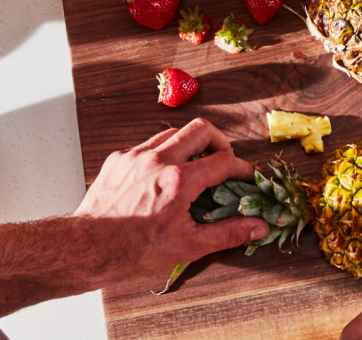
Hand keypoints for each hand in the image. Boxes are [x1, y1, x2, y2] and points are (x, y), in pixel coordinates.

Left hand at [75, 118, 269, 279]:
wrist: (84, 249)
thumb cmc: (133, 251)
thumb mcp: (188, 246)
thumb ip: (228, 233)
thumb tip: (258, 227)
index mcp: (180, 180)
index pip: (224, 161)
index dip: (242, 168)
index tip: (246, 176)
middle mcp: (159, 160)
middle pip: (202, 129)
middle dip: (220, 141)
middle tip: (223, 159)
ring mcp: (136, 156)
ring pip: (174, 132)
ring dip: (191, 144)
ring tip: (195, 165)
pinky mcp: (118, 159)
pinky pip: (149, 145)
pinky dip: (163, 154)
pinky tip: (163, 175)